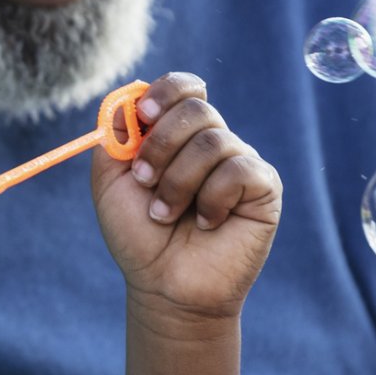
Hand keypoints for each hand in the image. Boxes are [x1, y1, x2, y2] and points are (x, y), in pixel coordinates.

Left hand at [91, 72, 282, 321]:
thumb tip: (128, 100)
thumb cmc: (138, 235)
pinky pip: (239, 170)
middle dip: (161, 144)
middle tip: (144, 180)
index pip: (184, 88)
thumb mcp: (111, 183)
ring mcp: (240, 162)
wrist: (164, 287)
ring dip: (178, 181)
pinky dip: (212, 199)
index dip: (166, 92)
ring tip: (166, 214)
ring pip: (213, 140)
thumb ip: (115, 138)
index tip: (143, 115)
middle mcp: (211, 141)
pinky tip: (205, 223)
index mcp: (177, 134)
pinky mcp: (264, 187)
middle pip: (196, 107)